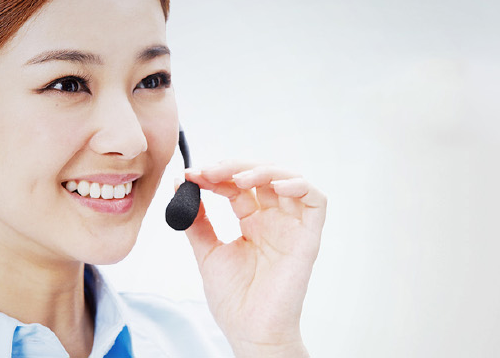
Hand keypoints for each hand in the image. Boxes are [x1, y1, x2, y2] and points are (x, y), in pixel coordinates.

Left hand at [181, 160, 326, 357]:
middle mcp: (274, 221)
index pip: (238, 186)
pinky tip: (275, 187)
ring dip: (263, 171)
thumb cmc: (234, 300)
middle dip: (234, 167)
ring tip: (237, 179)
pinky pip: (316, 201)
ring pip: (288, 180)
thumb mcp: (207, 252)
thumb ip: (197, 220)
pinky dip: (299, 185)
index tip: (192, 176)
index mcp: (253, 223)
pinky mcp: (309, 237)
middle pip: (262, 177)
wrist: (250, 331)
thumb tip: (182, 185)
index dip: (217, 176)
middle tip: (209, 171)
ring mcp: (292, 227)